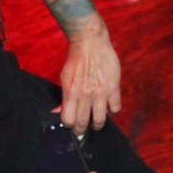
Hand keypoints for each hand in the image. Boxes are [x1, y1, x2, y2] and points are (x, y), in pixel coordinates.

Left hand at [59, 19, 121, 135]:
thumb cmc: (76, 59)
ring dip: (97, 124)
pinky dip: (111, 111)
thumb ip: (63, 97)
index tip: (71, 124)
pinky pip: (115, 109)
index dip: (69, 125)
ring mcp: (100, 92)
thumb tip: (57, 111)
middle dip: (81, 130)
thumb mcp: (64, 77)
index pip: (68, 120)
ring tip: (96, 122)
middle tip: (82, 129)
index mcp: (71, 93)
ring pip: (100, 120)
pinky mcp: (113, 87)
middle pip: (82, 123)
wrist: (90, 42)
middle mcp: (85, 95)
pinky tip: (108, 106)